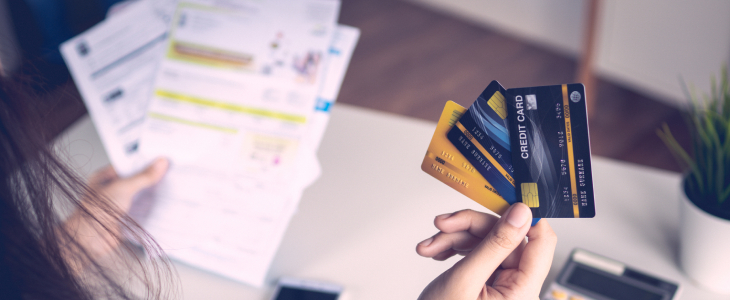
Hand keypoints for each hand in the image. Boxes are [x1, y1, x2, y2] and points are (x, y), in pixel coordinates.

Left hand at [86, 158, 168, 212]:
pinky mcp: (127, 217)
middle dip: (151, 177)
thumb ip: (144, 176)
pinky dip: (153, 207)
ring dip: (153, 193)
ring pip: (141, 195)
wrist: (90, 239)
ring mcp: (120, 204)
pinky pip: (143, 209)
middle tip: (170, 170)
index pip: (128, 164)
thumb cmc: (96, 211)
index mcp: (105, 177)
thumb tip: (160, 163)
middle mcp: (112, 189)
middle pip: (136, 180)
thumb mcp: (123, 188)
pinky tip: (165, 203)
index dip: (144, 161)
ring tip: (171, 184)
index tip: (161, 158)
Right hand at [416, 203, 556, 299]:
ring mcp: (499, 285)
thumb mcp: (465, 280)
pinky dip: (452, 249)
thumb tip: (521, 213)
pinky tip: (434, 253)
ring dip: (454, 238)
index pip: (539, 240)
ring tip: (429, 247)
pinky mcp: (483, 283)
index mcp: (522, 291)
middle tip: (443, 224)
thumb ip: (494, 245)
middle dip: (469, 227)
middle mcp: (516, 287)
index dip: (521, 216)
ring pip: (485, 242)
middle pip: (503, 236)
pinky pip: (474, 255)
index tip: (498, 198)